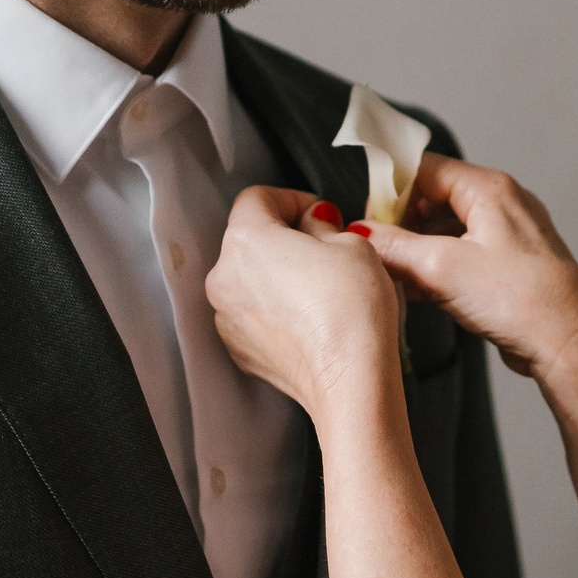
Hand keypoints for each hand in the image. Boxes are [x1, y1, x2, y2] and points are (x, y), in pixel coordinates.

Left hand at [205, 188, 402, 415]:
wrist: (350, 380)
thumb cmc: (351, 311)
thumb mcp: (353, 244)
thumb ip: (323, 225)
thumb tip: (314, 223)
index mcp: (247, 240)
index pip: (256, 198)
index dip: (290, 198)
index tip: (316, 212)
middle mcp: (224, 277)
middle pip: (249, 240)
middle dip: (283, 238)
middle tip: (323, 248)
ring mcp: (227, 317)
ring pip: (249, 279)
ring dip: (276, 275)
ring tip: (318, 288)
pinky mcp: (239, 349)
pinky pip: (252, 314)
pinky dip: (274, 309)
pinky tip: (308, 318)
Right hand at [358, 155, 577, 380]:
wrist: (567, 342)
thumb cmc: (519, 299)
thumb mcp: (441, 269)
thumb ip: (394, 246)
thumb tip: (361, 233)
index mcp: (489, 188)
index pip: (425, 168)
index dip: (391, 190)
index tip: (367, 217)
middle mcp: (504, 203)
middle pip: (436, 197)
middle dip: (403, 223)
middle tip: (379, 250)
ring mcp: (511, 234)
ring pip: (450, 229)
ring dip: (419, 249)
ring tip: (397, 276)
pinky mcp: (512, 264)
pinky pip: (466, 253)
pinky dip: (440, 266)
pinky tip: (420, 292)